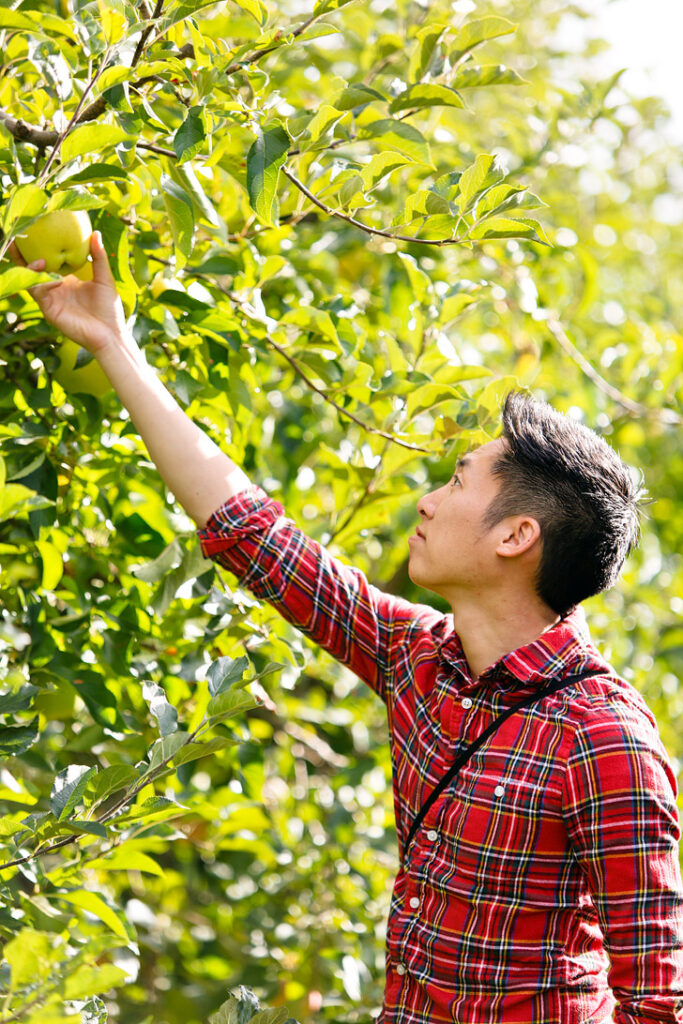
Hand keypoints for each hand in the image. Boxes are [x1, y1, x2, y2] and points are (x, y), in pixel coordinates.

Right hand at [8, 230, 131, 356]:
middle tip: (17, 240)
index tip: (33, 231)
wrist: (110, 333)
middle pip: (32, 269)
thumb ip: (98, 257)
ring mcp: (50, 299)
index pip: (47, 260)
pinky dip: (44, 284)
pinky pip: (39, 293)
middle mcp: (55, 288)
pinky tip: (55, 280)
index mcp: (66, 279)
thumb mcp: (104, 278)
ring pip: (31, 280)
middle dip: (22, 255)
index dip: (37, 248)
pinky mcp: (50, 310)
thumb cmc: (109, 308)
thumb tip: (95, 233)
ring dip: (32, 268)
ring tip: (39, 259)